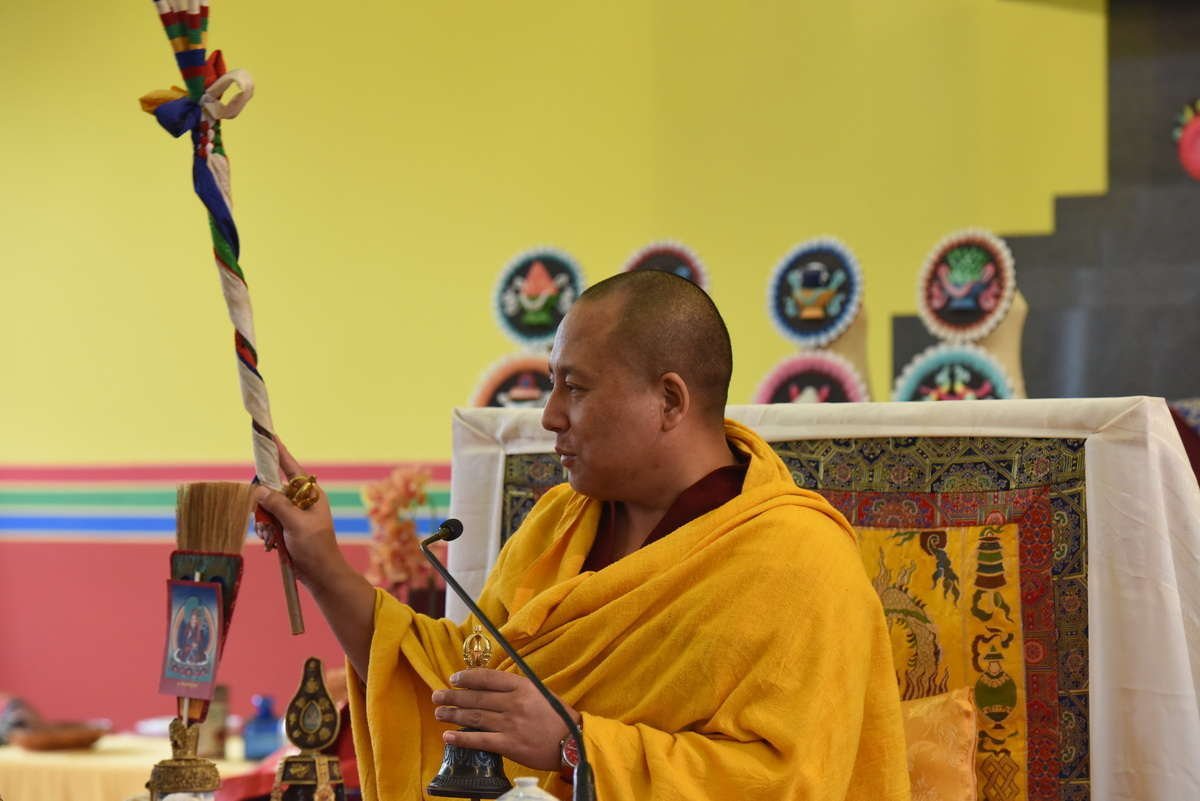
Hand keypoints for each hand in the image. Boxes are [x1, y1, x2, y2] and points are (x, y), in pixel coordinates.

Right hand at [253, 438, 344, 589]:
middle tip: (264, 519)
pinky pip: (267, 522)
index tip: (269, 436)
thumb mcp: (296, 524)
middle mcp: (301, 501)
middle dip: (264, 504)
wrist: (321, 575)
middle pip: (273, 489)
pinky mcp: (286, 527)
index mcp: (311, 494)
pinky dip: (266, 531)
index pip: (292, 468)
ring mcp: (293, 514)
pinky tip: (272, 543)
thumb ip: (277, 505)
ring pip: (267, 507)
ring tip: (271, 536)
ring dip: (264, 522)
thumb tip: (259, 489)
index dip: (279, 453)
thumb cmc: (316, 548)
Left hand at [431, 668, 578, 770]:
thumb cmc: (558, 717)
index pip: (488, 678)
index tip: (454, 678)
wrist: (573, 742)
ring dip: (453, 715)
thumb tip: (490, 686)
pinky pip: (480, 741)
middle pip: (476, 698)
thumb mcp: (540, 693)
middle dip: (453, 696)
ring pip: (474, 717)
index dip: (467, 677)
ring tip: (439, 713)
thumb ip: (517, 689)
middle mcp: (514, 703)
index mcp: (522, 686)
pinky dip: (461, 739)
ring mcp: (511, 724)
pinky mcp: (510, 745)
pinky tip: (447, 737)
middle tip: (437, 695)